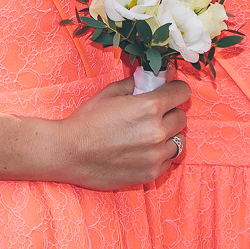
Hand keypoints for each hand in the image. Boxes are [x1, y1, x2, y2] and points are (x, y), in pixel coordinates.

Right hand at [48, 76, 189, 188]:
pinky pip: (168, 160)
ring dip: (168, 136)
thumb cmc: (86, 121)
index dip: (175, 90)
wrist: (67, 153)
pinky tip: (143, 151)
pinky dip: (160, 155)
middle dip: (170, 113)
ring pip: (178, 141)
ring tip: (149, 135)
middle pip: (181, 117)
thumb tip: (161, 74)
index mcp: (149, 107)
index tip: (170, 92)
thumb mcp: (111, 93)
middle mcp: (157, 131)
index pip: (182, 92)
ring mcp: (155, 155)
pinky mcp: (150, 173)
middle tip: (154, 115)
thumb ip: (139, 83)